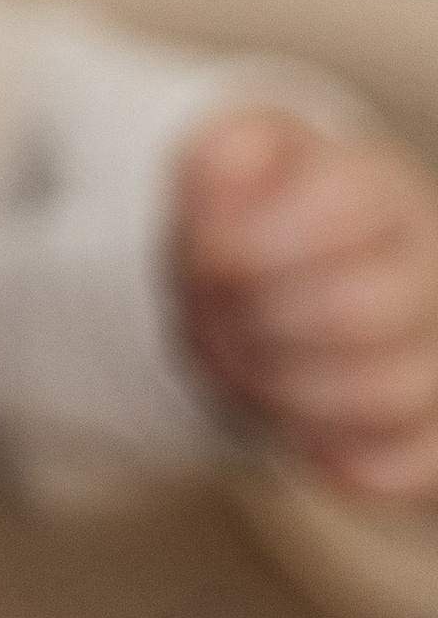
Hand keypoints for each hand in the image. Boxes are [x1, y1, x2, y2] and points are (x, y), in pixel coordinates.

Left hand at [177, 106, 437, 499]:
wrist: (287, 272)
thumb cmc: (259, 212)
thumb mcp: (227, 159)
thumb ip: (226, 153)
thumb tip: (234, 170)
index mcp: (381, 191)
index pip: (338, 214)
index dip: (249, 245)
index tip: (203, 260)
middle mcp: (429, 271)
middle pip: (360, 312)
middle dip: (260, 325)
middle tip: (211, 321)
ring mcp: (437, 352)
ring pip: (387, 393)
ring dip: (286, 391)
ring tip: (243, 368)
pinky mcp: (431, 429)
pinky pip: (410, 464)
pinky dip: (340, 461)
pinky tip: (296, 436)